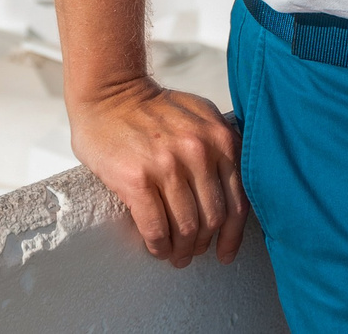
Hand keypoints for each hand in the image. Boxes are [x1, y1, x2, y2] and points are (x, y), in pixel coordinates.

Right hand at [69, 78, 248, 266]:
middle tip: (192, 252)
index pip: (238, 200)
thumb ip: (222, 147)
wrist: (108, 93)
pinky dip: (158, 245)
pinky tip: (156, 247)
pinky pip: (156, 228)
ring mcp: (167, 165)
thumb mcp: (201, 116)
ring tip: (174, 254)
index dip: (233, 234)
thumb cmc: (154, 110)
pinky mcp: (137, 179)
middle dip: (203, 243)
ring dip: (181, 249)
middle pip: (213, 218)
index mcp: (219, 138)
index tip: (226, 251)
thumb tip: (235, 193)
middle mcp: (198, 151)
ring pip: (186, 227)